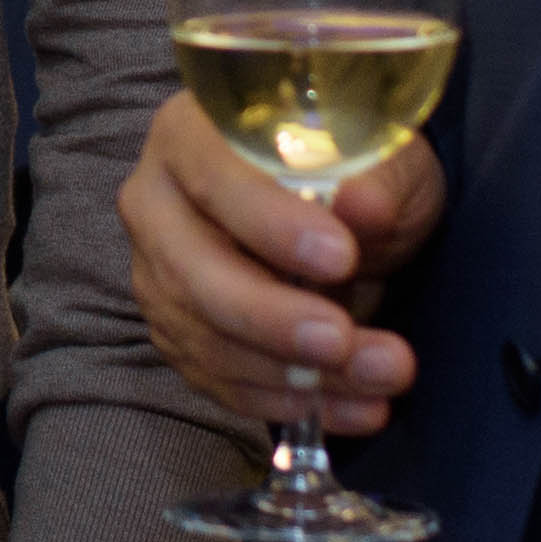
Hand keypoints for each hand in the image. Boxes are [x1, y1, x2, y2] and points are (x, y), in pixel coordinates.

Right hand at [121, 104, 446, 434]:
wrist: (347, 220)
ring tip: (384, 374)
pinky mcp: (181, 337)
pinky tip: (358, 407)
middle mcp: (156, 204)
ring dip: (299, 374)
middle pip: (194, 274)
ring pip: (210, 341)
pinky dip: (292, 404)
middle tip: (345, 339)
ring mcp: (160, 277)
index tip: (341, 256)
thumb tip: (361, 205)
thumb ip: (372, 178)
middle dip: (274, 318)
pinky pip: (224, 384)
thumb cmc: (358, 171)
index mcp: (191, 134)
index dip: (269, 222)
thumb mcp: (384, 157)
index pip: (213, 177)